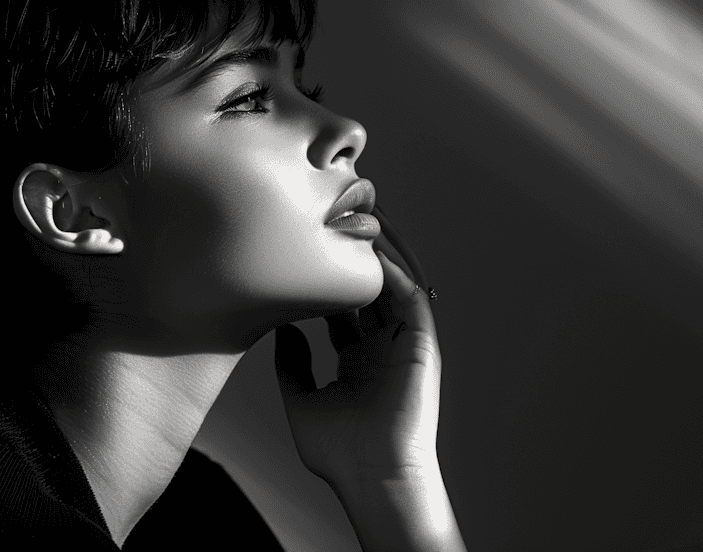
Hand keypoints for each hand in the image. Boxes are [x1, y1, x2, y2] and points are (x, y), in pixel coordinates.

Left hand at [274, 209, 464, 549]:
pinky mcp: (420, 346)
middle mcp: (381, 348)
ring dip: (379, 258)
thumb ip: (292, 364)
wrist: (373, 477)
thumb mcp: (300, 400)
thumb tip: (281, 328)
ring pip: (393, 288)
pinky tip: (375, 256)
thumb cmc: (338, 451)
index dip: (326, 280)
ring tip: (358, 225)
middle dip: (354, 260)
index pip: (342, 307)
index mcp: (356, 360)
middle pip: (369, 291)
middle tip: (334, 226)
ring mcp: (402, 345)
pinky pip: (412, 300)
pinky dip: (397, 275)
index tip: (303, 254)